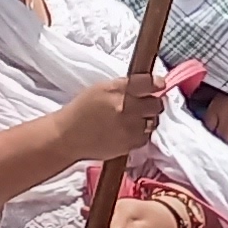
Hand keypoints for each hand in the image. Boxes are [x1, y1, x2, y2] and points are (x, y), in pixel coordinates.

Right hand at [47, 71, 165, 166]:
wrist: (68, 136)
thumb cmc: (82, 110)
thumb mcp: (99, 89)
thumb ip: (124, 86)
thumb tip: (149, 85)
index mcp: (116, 89)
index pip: (148, 83)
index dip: (157, 83)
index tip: (160, 85)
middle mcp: (126, 107)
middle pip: (156, 104)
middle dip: (152, 104)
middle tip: (143, 105)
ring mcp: (130, 127)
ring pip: (153, 121)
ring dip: (147, 120)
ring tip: (132, 120)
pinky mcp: (131, 144)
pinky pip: (146, 136)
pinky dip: (140, 134)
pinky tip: (127, 131)